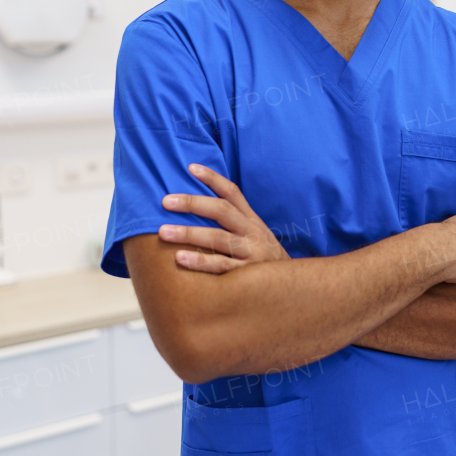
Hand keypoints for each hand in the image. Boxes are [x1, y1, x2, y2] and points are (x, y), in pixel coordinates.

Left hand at [158, 164, 289, 272]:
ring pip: (218, 238)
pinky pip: (221, 266)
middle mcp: (252, 232)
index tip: (191, 168)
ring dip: (189, 233)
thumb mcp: (255, 235)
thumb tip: (199, 207)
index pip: (232, 193)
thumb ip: (234, 221)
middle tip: (166, 201)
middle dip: (192, 203)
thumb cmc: (263, 259)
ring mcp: (251, 252)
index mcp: (251, 220)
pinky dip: (200, 262)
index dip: (213, 179)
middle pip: (222, 211)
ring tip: (163, 231)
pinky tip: (180, 259)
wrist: (292, 287)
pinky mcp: (248, 275)